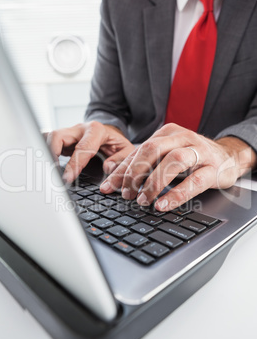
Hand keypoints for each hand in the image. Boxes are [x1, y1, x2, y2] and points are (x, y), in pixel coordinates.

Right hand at [46, 121, 134, 182]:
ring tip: (48, 171)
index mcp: (96, 130)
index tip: (67, 178)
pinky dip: (45, 152)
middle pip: (58, 136)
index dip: (73, 164)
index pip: (81, 148)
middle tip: (52, 173)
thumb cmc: (117, 143)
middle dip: (52, 154)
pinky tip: (46, 165)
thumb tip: (107, 167)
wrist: (111, 132)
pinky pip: (48, 142)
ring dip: (47, 153)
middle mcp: (79, 128)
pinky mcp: (62, 138)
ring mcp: (69, 132)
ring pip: (50, 137)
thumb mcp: (127, 150)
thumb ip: (120, 159)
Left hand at [100, 123, 256, 210]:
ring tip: (142, 200)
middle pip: (152, 150)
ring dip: (154, 183)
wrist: (228, 157)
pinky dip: (176, 194)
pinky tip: (162, 205)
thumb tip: (113, 179)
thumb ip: (142, 165)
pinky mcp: (213, 168)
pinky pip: (194, 181)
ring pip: (173, 161)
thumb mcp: (166, 156)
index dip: (121, 170)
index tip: (109, 188)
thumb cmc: (192, 158)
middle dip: (135, 173)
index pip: (138, 150)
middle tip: (126, 194)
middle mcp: (182, 137)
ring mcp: (199, 151)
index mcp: (167, 133)